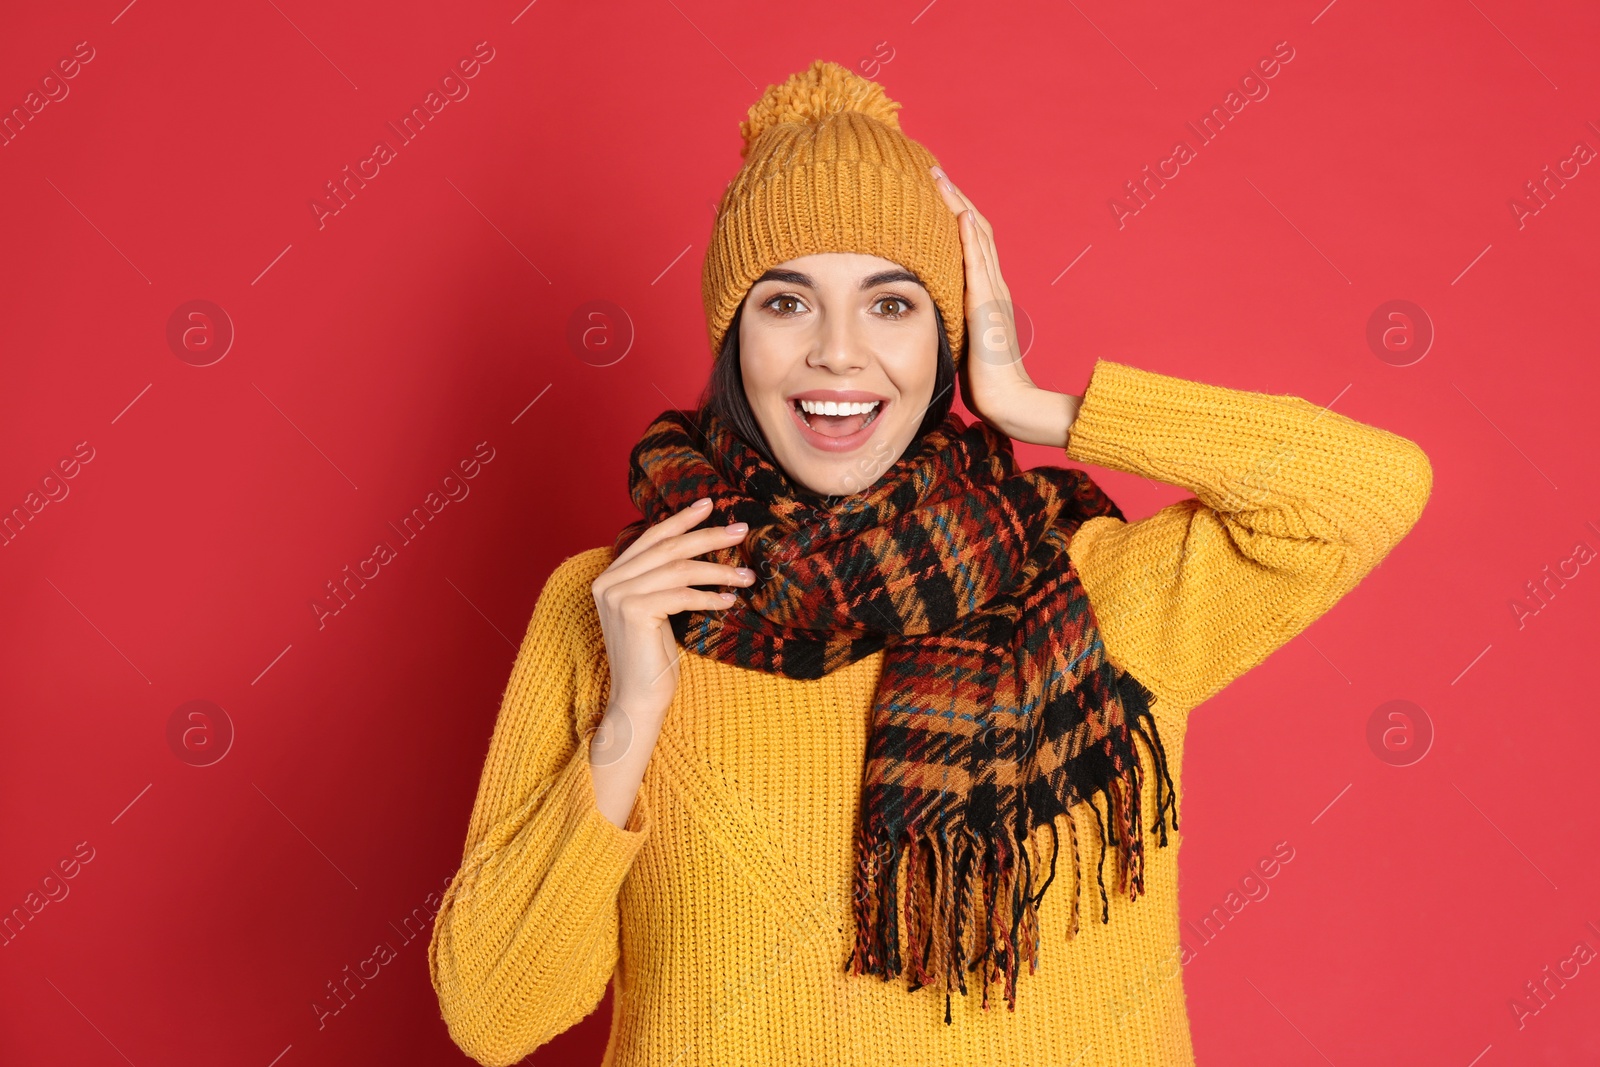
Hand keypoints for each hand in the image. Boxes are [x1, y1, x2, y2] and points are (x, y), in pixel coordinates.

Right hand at [587, 497, 753, 825]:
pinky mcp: (633, 611)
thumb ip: (663, 578)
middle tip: (741, 530)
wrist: (638, 699)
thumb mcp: (657, 609)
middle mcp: (608, 581)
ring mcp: (618, 595)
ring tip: (748, 576)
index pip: (651, 538)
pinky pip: (683, 594)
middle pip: (668, 548)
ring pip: (680, 569)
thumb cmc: (652, 658)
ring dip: (719, 571)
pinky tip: (731, 599)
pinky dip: (711, 595)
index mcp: (610, 576)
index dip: (680, 520)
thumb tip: (698, 546)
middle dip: (708, 536)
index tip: (709, 504)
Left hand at [931, 165, 1080, 448]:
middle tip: (932, 171)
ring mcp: (992, 292)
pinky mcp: (986, 306)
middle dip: (953, 197)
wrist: (1008, 400)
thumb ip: (953, 318)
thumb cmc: (984, 378)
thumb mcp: (962, 338)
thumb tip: (930, 310)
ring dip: (957, 204)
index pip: (969, 242)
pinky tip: (958, 214)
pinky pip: (977, 264)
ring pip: (976, 237)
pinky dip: (968, 236)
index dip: (952, 213)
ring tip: (939, 179)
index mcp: (985, 291)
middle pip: (974, 228)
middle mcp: (992, 285)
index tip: (932, 191)